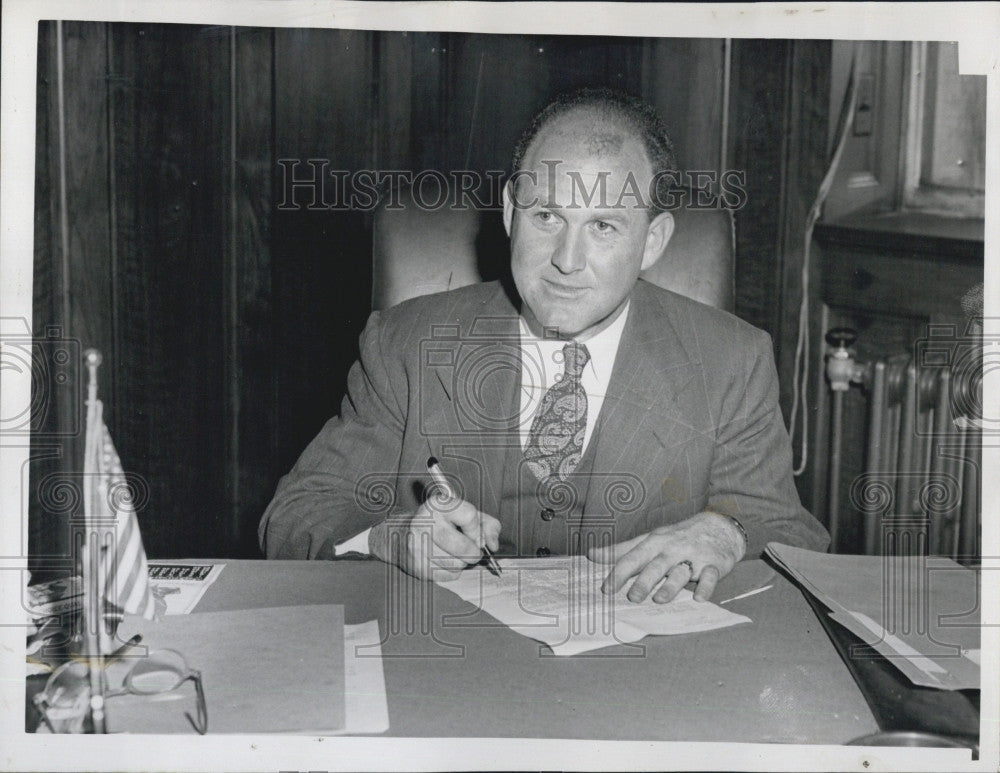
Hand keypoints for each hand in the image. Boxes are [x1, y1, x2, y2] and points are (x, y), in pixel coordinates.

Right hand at [368, 494, 500, 581]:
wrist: (401, 535)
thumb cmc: (440, 524)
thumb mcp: (463, 514)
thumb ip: (486, 525)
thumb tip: (493, 545)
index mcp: (438, 504)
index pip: (470, 516)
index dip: (477, 530)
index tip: (473, 534)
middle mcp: (425, 522)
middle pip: (465, 548)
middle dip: (473, 553)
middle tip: (469, 549)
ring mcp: (418, 545)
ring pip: (458, 565)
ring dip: (462, 563)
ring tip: (451, 553)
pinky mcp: (417, 565)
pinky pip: (448, 575)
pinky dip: (451, 571)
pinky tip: (441, 560)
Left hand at [587, 512, 745, 602]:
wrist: (718, 527)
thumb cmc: (676, 537)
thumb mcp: (650, 540)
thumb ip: (621, 550)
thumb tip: (592, 555)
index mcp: (655, 543)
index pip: (634, 558)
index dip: (619, 573)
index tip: (606, 589)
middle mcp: (672, 549)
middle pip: (656, 565)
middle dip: (644, 580)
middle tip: (632, 597)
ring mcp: (694, 557)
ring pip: (681, 571)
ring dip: (671, 585)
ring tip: (659, 599)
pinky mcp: (714, 565)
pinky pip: (710, 576)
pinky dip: (706, 586)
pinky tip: (699, 598)